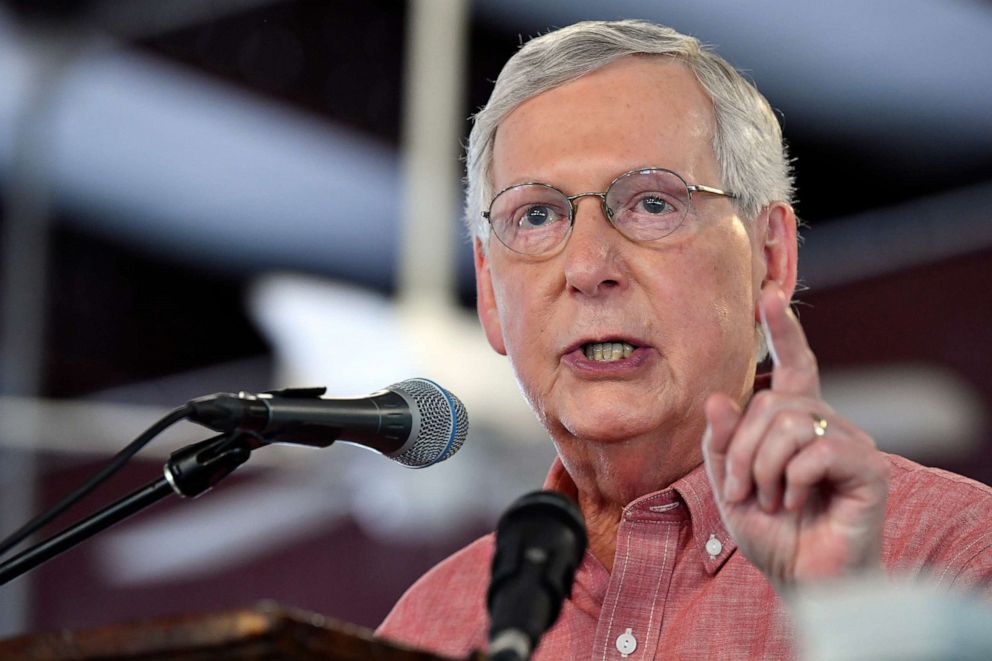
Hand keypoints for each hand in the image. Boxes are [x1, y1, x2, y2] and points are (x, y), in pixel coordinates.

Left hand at [702, 282, 888, 587]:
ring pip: (790, 422)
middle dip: (741, 448)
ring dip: (762, 467)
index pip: (794, 367)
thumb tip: (719, 398)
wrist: (802, 581)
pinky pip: (817, 450)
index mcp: (796, 425)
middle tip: (741, 490)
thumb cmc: (772, 534)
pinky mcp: (869, 468)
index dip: (783, 332)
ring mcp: (851, 443)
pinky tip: (797, 503)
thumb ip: (721, 443)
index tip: (769, 295)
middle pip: (772, 401)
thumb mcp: (729, 486)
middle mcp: (827, 425)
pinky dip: (793, 480)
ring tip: (772, 500)